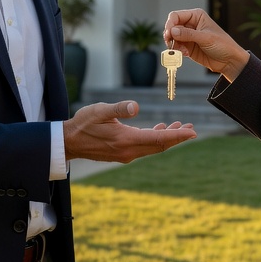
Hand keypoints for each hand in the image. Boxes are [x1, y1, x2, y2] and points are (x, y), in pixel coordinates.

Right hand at [63, 100, 195, 162]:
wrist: (68, 142)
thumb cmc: (83, 123)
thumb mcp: (99, 111)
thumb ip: (118, 109)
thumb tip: (135, 107)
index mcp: (126, 140)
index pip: (159, 138)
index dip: (177, 135)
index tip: (192, 132)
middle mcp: (129, 151)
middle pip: (160, 145)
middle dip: (177, 137)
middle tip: (192, 130)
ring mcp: (126, 154)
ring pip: (153, 147)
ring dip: (167, 138)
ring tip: (180, 128)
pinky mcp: (122, 153)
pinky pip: (144, 147)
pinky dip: (155, 138)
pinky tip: (159, 128)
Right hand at [164, 8, 250, 82]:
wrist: (229, 61)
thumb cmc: (223, 45)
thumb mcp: (206, 38)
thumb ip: (188, 34)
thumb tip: (172, 31)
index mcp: (196, 16)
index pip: (176, 16)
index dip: (170, 24)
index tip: (169, 34)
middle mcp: (190, 24)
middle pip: (172, 27)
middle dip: (171, 36)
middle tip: (172, 44)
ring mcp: (188, 36)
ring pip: (172, 38)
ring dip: (173, 45)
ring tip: (182, 51)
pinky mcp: (187, 47)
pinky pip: (176, 47)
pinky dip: (176, 51)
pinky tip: (184, 54)